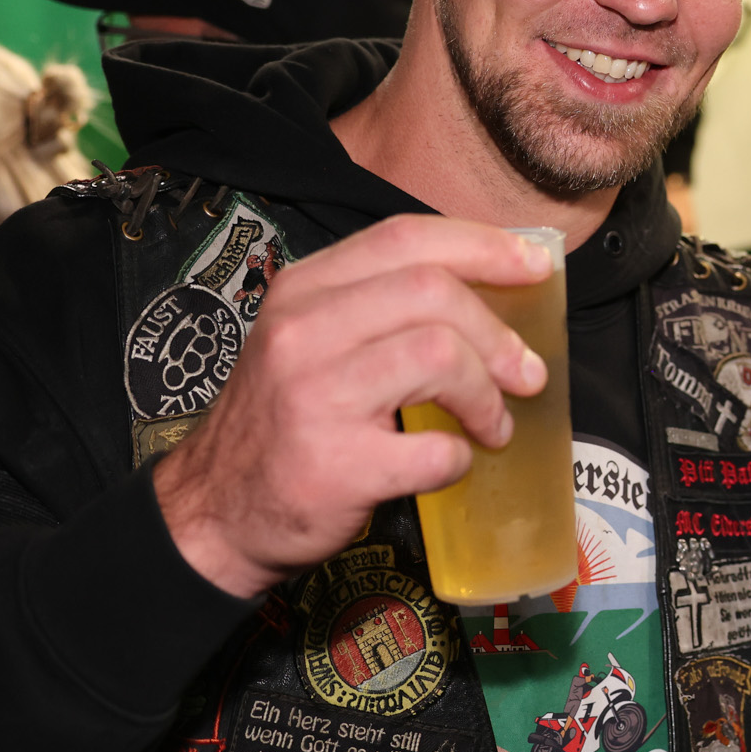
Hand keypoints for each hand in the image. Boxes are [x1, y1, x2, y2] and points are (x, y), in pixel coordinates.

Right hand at [151, 215, 553, 598]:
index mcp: (303, 291)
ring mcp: (315, 398)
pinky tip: (448, 465)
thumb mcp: (311, 341)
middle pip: (433, 293)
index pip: (405, 238)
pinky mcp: (335, 466)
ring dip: (486, 396)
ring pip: (439, 357)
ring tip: (492, 426)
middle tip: (527, 373)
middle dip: (499, 333)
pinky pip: (433, 449)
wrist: (215, 513)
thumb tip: (494, 290)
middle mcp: (302, 332)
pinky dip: (458, 459)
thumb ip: (382, 309)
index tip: (535, 269)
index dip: (484, 247)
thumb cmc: (285, 422)